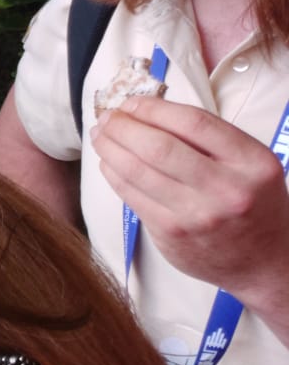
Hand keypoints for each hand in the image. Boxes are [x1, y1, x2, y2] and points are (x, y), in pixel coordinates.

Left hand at [96, 95, 288, 307]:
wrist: (264, 261)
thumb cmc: (252, 203)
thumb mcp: (249, 164)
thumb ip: (209, 140)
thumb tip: (149, 113)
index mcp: (252, 162)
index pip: (193, 123)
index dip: (154, 108)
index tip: (132, 103)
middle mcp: (226, 189)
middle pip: (158, 147)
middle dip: (123, 127)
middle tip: (108, 118)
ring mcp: (196, 215)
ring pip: (137, 172)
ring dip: (110, 148)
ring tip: (100, 136)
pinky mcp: (171, 234)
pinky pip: (132, 196)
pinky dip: (113, 174)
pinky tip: (108, 163)